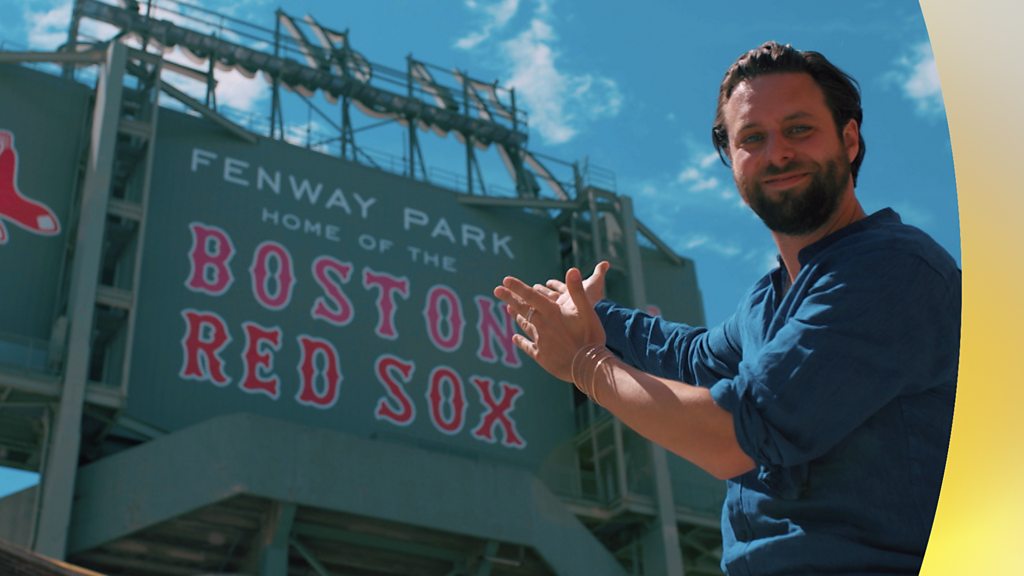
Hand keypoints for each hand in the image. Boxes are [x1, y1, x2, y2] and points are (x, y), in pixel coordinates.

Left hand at [493, 267, 605, 381]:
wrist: (589, 367)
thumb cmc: (590, 337)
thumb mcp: (587, 311)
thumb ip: (577, 290)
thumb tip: (572, 269)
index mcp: (552, 313)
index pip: (531, 296)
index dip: (518, 287)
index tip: (505, 280)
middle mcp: (543, 325)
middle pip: (523, 309)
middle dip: (509, 298)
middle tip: (497, 290)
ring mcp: (540, 341)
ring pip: (525, 325)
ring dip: (516, 316)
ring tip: (508, 309)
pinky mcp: (541, 356)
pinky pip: (528, 346)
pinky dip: (521, 341)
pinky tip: (515, 338)